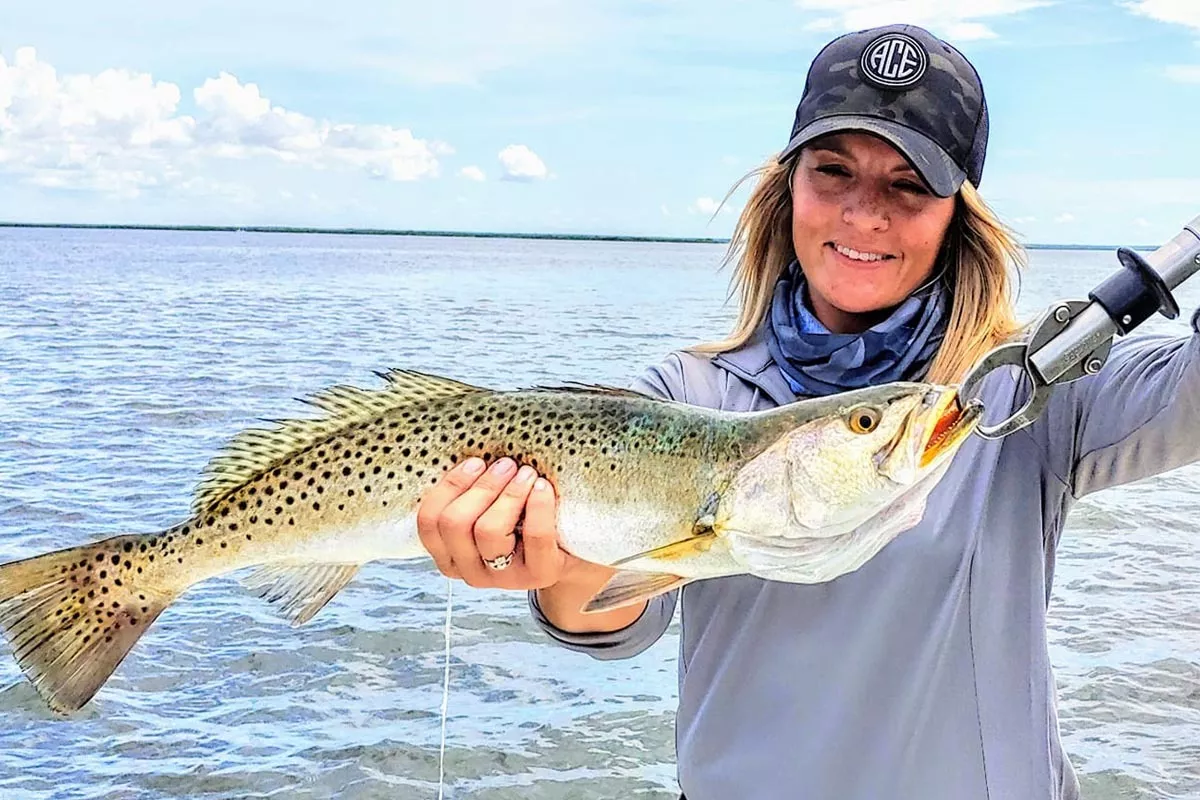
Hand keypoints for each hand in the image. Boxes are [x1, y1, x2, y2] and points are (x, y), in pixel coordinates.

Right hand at [416, 456, 585, 590]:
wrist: (570, 553)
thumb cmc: (524, 521)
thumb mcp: (491, 508)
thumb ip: (474, 492)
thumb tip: (472, 456)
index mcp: (450, 555)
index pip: (428, 523)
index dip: (448, 487)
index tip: (475, 462)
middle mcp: (470, 572)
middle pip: (455, 524)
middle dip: (481, 486)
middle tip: (506, 464)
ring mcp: (504, 579)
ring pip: (488, 531)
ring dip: (508, 494)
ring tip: (526, 474)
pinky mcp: (539, 575)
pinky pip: (534, 537)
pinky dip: (538, 506)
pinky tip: (543, 488)